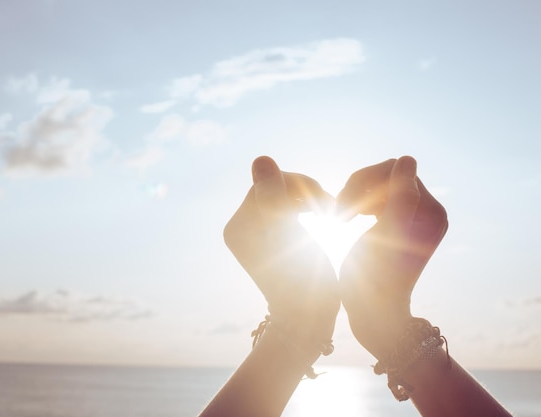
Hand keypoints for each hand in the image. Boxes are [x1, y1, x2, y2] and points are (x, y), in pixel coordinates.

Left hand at [224, 156, 339, 346]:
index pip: (269, 182)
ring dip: (311, 200)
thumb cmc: (302, 280)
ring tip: (330, 213)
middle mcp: (241, 228)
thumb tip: (260, 158)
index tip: (325, 203)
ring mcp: (257, 235)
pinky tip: (324, 218)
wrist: (309, 319)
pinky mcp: (274, 242)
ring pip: (286, 198)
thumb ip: (273, 195)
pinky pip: (291, 210)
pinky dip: (310, 209)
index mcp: (238, 225)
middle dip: (306, 193)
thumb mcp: (288, 233)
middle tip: (332, 208)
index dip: (300, 185)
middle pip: (276, 189)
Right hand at [337, 156, 447, 359]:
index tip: (344, 206)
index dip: (366, 180)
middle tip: (338, 212)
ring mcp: (412, 219)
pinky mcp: (396, 225)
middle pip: (387, 175)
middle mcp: (427, 212)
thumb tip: (408, 158)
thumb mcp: (386, 234)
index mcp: (431, 211)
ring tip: (339, 217)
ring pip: (378, 185)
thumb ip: (400, 196)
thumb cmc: (376, 277)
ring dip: (354, 196)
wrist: (372, 312)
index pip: (396, 170)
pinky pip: (375, 198)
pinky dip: (357, 204)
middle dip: (359, 188)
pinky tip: (346, 219)